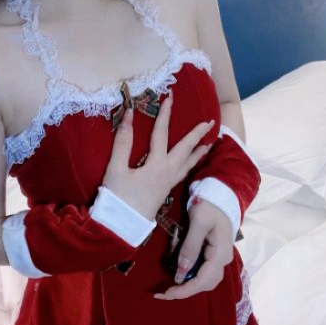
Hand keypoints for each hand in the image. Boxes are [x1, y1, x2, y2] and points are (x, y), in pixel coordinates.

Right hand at [101, 90, 215, 220]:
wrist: (121, 227)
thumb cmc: (117, 197)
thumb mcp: (116, 168)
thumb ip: (123, 141)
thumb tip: (130, 115)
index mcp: (156, 165)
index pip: (162, 133)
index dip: (165, 114)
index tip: (170, 98)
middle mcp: (167, 172)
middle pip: (186, 149)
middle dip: (197, 134)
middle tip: (209, 122)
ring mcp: (168, 183)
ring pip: (188, 163)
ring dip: (199, 151)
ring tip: (209, 143)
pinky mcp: (166, 191)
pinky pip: (184, 173)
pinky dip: (191, 164)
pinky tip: (191, 164)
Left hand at [155, 199, 233, 299]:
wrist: (221, 192)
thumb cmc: (210, 204)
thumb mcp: (198, 223)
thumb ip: (190, 248)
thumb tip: (180, 273)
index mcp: (220, 254)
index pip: (203, 281)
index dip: (184, 290)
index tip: (166, 293)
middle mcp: (222, 259)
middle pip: (204, 284)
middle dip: (184, 290)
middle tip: (163, 292)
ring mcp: (218, 256)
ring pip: (203, 279)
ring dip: (186, 283)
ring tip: (168, 283)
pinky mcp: (213, 252)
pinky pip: (202, 269)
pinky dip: (188, 272)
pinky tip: (177, 268)